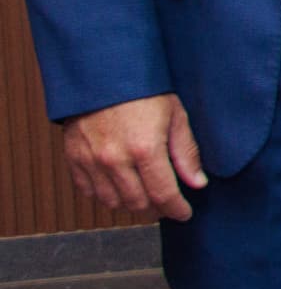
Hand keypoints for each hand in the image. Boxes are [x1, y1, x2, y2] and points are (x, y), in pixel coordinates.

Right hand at [62, 94, 205, 220]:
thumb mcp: (176, 116)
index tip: (184, 213)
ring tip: (146, 198)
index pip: (163, 194)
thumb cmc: (144, 91)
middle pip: (137, 203)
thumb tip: (197, 183)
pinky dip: (105, 196)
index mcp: (145, 149)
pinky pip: (88, 192)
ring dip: (131, 205)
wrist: (103, 74)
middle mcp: (115, 160)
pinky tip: (119, 189)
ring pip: (112, 202)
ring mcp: (91, 162)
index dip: (176, 209)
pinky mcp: (74, 159)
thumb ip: (186, 152)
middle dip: (156, 209)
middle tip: (167, 205)